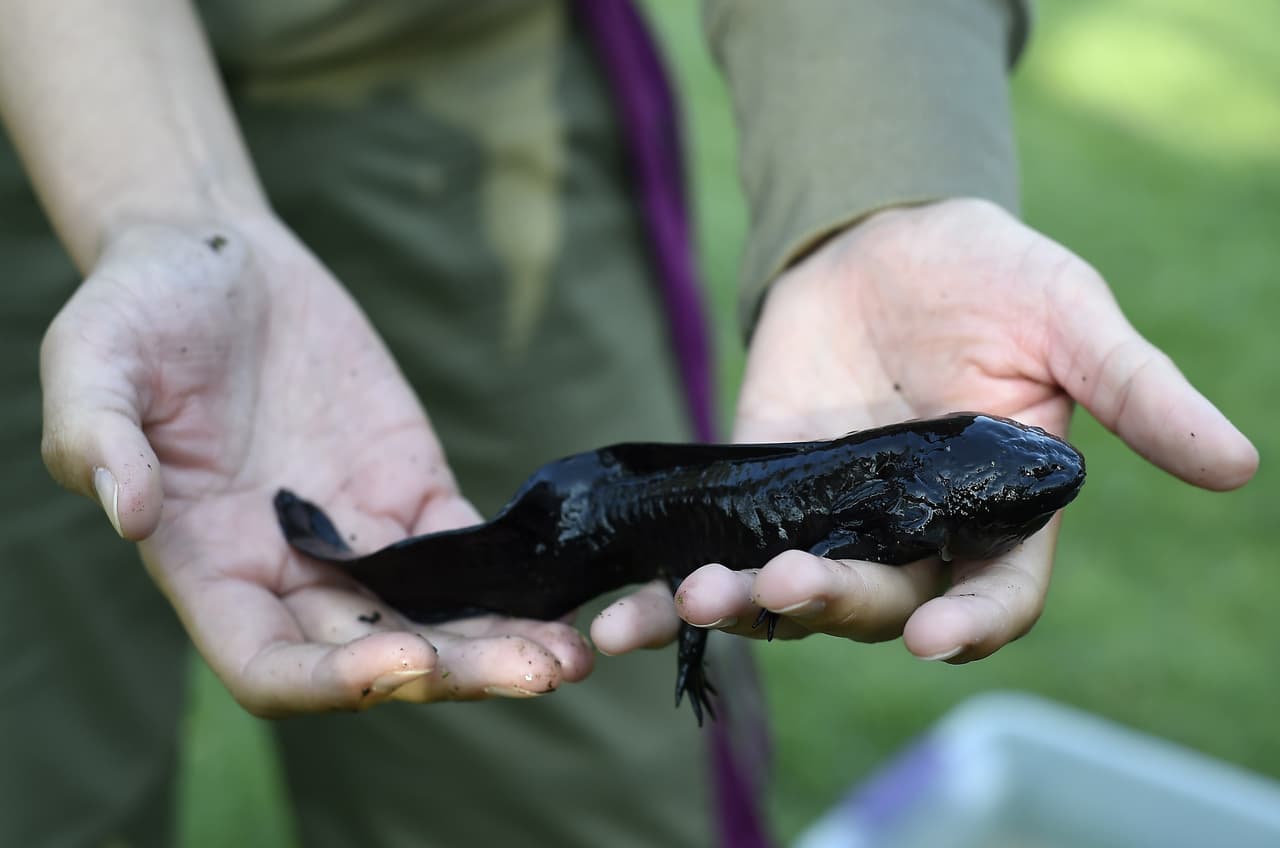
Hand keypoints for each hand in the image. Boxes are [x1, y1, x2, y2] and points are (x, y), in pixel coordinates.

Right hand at [40, 218, 592, 715]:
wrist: (217, 258)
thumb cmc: (138, 309)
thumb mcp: (90, 361)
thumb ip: (98, 438)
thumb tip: (127, 514)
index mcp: (206, 565)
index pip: (268, 665)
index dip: (332, 680)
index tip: (401, 655)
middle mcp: (286, 570)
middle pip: (372, 653)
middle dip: (452, 672)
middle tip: (536, 672)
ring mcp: (355, 533)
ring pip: (433, 616)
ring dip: (500, 644)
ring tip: (572, 655)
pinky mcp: (408, 487)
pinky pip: (466, 549)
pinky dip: (512, 576)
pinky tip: (564, 588)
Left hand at [612, 198, 1256, 661]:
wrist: (883, 235)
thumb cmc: (991, 273)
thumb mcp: (1069, 317)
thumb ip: (1134, 388)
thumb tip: (1237, 464)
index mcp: (996, 513)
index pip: (995, 597)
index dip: (973, 625)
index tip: (937, 639)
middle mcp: (912, 534)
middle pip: (877, 605)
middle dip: (832, 603)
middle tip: (785, 585)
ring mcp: (830, 518)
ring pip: (791, 594)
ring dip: (744, 609)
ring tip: (696, 597)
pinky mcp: (760, 492)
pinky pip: (721, 551)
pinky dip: (674, 587)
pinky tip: (623, 615)